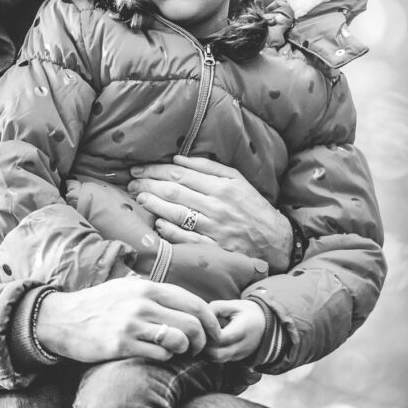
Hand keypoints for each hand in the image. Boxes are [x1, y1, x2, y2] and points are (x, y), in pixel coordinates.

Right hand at [35, 278, 221, 362]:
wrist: (63, 319)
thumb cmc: (99, 304)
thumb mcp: (127, 287)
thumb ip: (154, 292)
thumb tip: (184, 301)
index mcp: (147, 287)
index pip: (193, 301)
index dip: (210, 320)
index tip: (214, 332)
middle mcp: (142, 302)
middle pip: (192, 322)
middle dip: (203, 339)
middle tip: (200, 348)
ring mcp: (132, 324)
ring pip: (179, 339)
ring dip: (185, 350)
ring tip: (179, 352)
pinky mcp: (121, 344)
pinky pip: (159, 354)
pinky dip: (165, 357)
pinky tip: (157, 355)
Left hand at [128, 155, 291, 272]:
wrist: (276, 242)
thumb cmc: (253, 208)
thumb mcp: (238, 180)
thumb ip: (208, 168)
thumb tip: (178, 158)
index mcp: (222, 187)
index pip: (181, 174)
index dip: (156, 170)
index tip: (140, 168)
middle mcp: (216, 207)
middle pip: (174, 192)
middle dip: (148, 184)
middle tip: (132, 181)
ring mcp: (213, 229)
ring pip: (175, 213)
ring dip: (153, 204)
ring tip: (138, 197)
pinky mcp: (212, 248)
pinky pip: (184, 238)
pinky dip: (168, 230)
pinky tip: (156, 223)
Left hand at [203, 299, 266, 362]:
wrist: (265, 324)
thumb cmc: (246, 312)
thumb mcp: (234, 305)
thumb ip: (217, 308)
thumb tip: (200, 316)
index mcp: (243, 329)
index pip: (221, 338)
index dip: (208, 333)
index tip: (201, 324)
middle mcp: (242, 346)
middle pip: (217, 354)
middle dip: (204, 345)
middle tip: (198, 333)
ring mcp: (240, 355)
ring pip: (217, 359)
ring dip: (207, 351)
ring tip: (203, 337)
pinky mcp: (236, 359)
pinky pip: (221, 360)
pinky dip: (212, 353)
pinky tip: (208, 342)